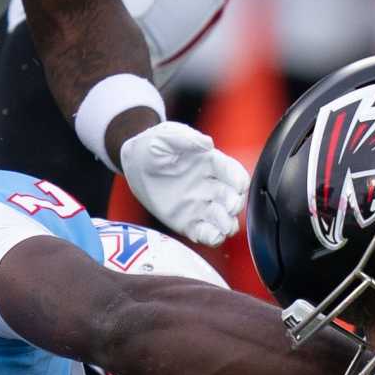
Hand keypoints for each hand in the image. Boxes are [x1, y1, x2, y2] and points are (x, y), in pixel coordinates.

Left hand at [120, 121, 249, 245]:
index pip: (234, 173)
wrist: (134, 165)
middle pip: (233, 199)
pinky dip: (214, 238)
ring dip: (228, 225)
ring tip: (224, 227)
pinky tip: (212, 236)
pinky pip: (207, 234)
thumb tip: (208, 144)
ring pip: (225, 220)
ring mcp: (201, 206)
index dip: (240, 180)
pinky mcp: (189, 223)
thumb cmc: (153, 146)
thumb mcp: (166, 135)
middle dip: (236, 205)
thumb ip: (186, 138)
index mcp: (211, 164)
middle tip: (231, 208)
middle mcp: (211, 186)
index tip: (240, 186)